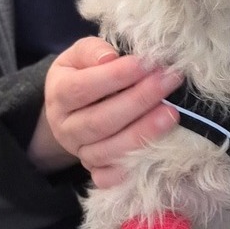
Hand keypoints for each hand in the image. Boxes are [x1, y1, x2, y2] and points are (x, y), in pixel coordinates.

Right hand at [29, 37, 181, 188]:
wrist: (71, 108)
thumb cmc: (82, 73)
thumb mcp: (79, 55)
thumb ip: (93, 51)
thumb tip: (110, 58)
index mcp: (58, 94)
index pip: (82, 88)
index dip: (115, 77)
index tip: (147, 63)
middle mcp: (65, 128)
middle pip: (99, 121)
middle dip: (138, 101)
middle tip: (168, 82)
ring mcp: (80, 152)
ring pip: (108, 150)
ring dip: (142, 133)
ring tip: (171, 113)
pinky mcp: (94, 170)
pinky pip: (109, 177)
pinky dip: (129, 170)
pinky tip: (154, 153)